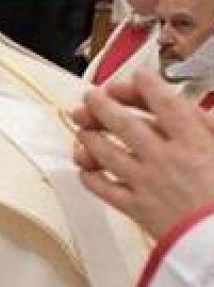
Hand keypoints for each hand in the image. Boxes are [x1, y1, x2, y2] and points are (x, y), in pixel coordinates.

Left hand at [72, 69, 213, 237]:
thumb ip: (210, 131)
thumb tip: (199, 116)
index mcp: (196, 143)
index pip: (165, 103)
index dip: (147, 86)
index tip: (139, 77)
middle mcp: (166, 159)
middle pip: (124, 123)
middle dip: (102, 105)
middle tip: (92, 96)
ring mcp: (147, 183)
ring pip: (106, 152)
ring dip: (90, 137)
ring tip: (84, 129)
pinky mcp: (136, 209)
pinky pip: (104, 188)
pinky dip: (91, 176)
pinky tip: (87, 170)